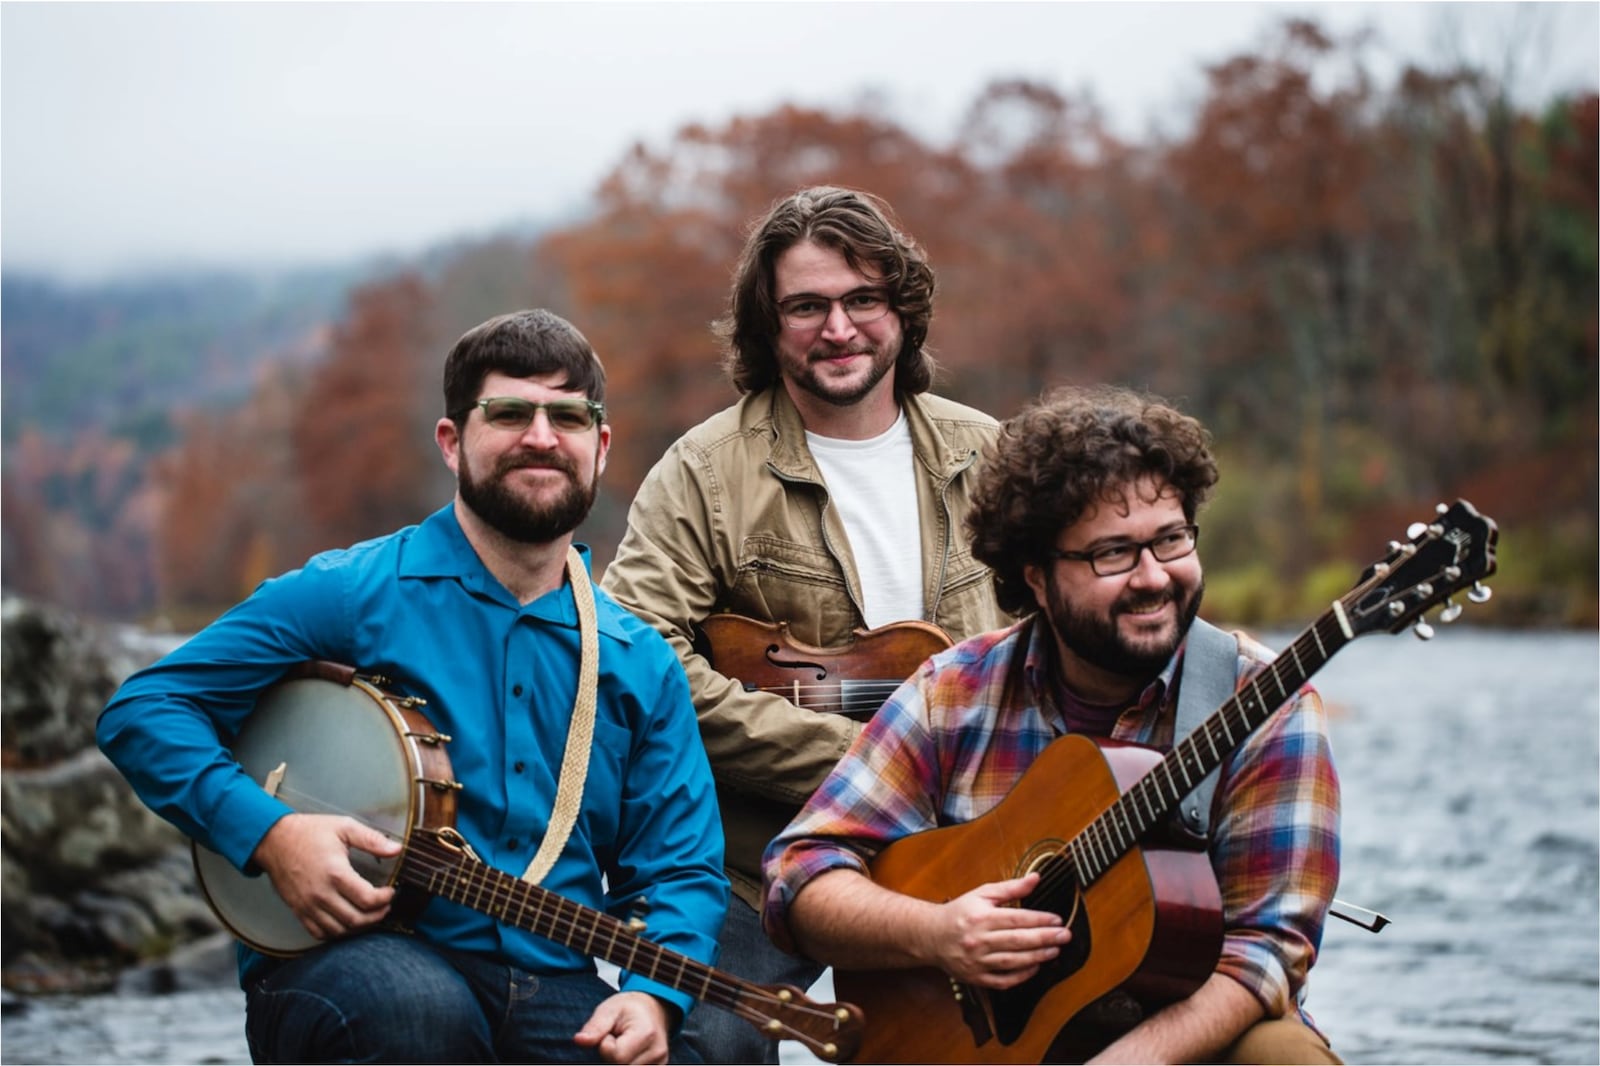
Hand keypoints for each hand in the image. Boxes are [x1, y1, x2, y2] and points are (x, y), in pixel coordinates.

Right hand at [251, 813, 400, 940]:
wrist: (274, 841)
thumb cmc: (309, 832)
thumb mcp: (344, 827)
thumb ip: (372, 839)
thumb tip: (396, 849)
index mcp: (335, 873)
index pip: (367, 899)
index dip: (385, 899)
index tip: (391, 892)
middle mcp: (321, 894)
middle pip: (356, 920)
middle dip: (377, 916)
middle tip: (385, 906)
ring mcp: (308, 906)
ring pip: (339, 931)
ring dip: (359, 927)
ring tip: (370, 915)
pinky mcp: (299, 911)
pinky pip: (319, 933)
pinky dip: (337, 933)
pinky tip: (347, 922)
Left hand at [573, 991, 671, 1063]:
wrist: (653, 1008)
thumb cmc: (629, 1008)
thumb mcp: (609, 1009)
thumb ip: (595, 1026)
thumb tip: (579, 1040)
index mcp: (646, 1033)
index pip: (616, 1056)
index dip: (605, 1046)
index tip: (609, 1033)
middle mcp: (656, 1051)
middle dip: (610, 1057)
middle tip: (615, 1039)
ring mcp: (660, 1062)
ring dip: (617, 1062)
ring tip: (623, 1045)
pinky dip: (626, 1064)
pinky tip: (629, 1054)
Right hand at [929, 871, 1070, 988]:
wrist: (931, 935)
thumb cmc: (959, 912)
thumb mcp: (982, 894)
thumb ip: (1010, 888)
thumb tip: (1035, 878)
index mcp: (981, 917)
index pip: (1016, 919)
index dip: (1039, 920)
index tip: (1057, 919)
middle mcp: (978, 940)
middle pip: (1017, 941)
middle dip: (1045, 938)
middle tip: (1065, 936)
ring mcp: (977, 961)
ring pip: (1012, 961)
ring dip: (1037, 957)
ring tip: (1055, 951)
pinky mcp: (976, 977)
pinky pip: (1002, 980)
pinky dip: (1021, 976)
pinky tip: (1035, 967)